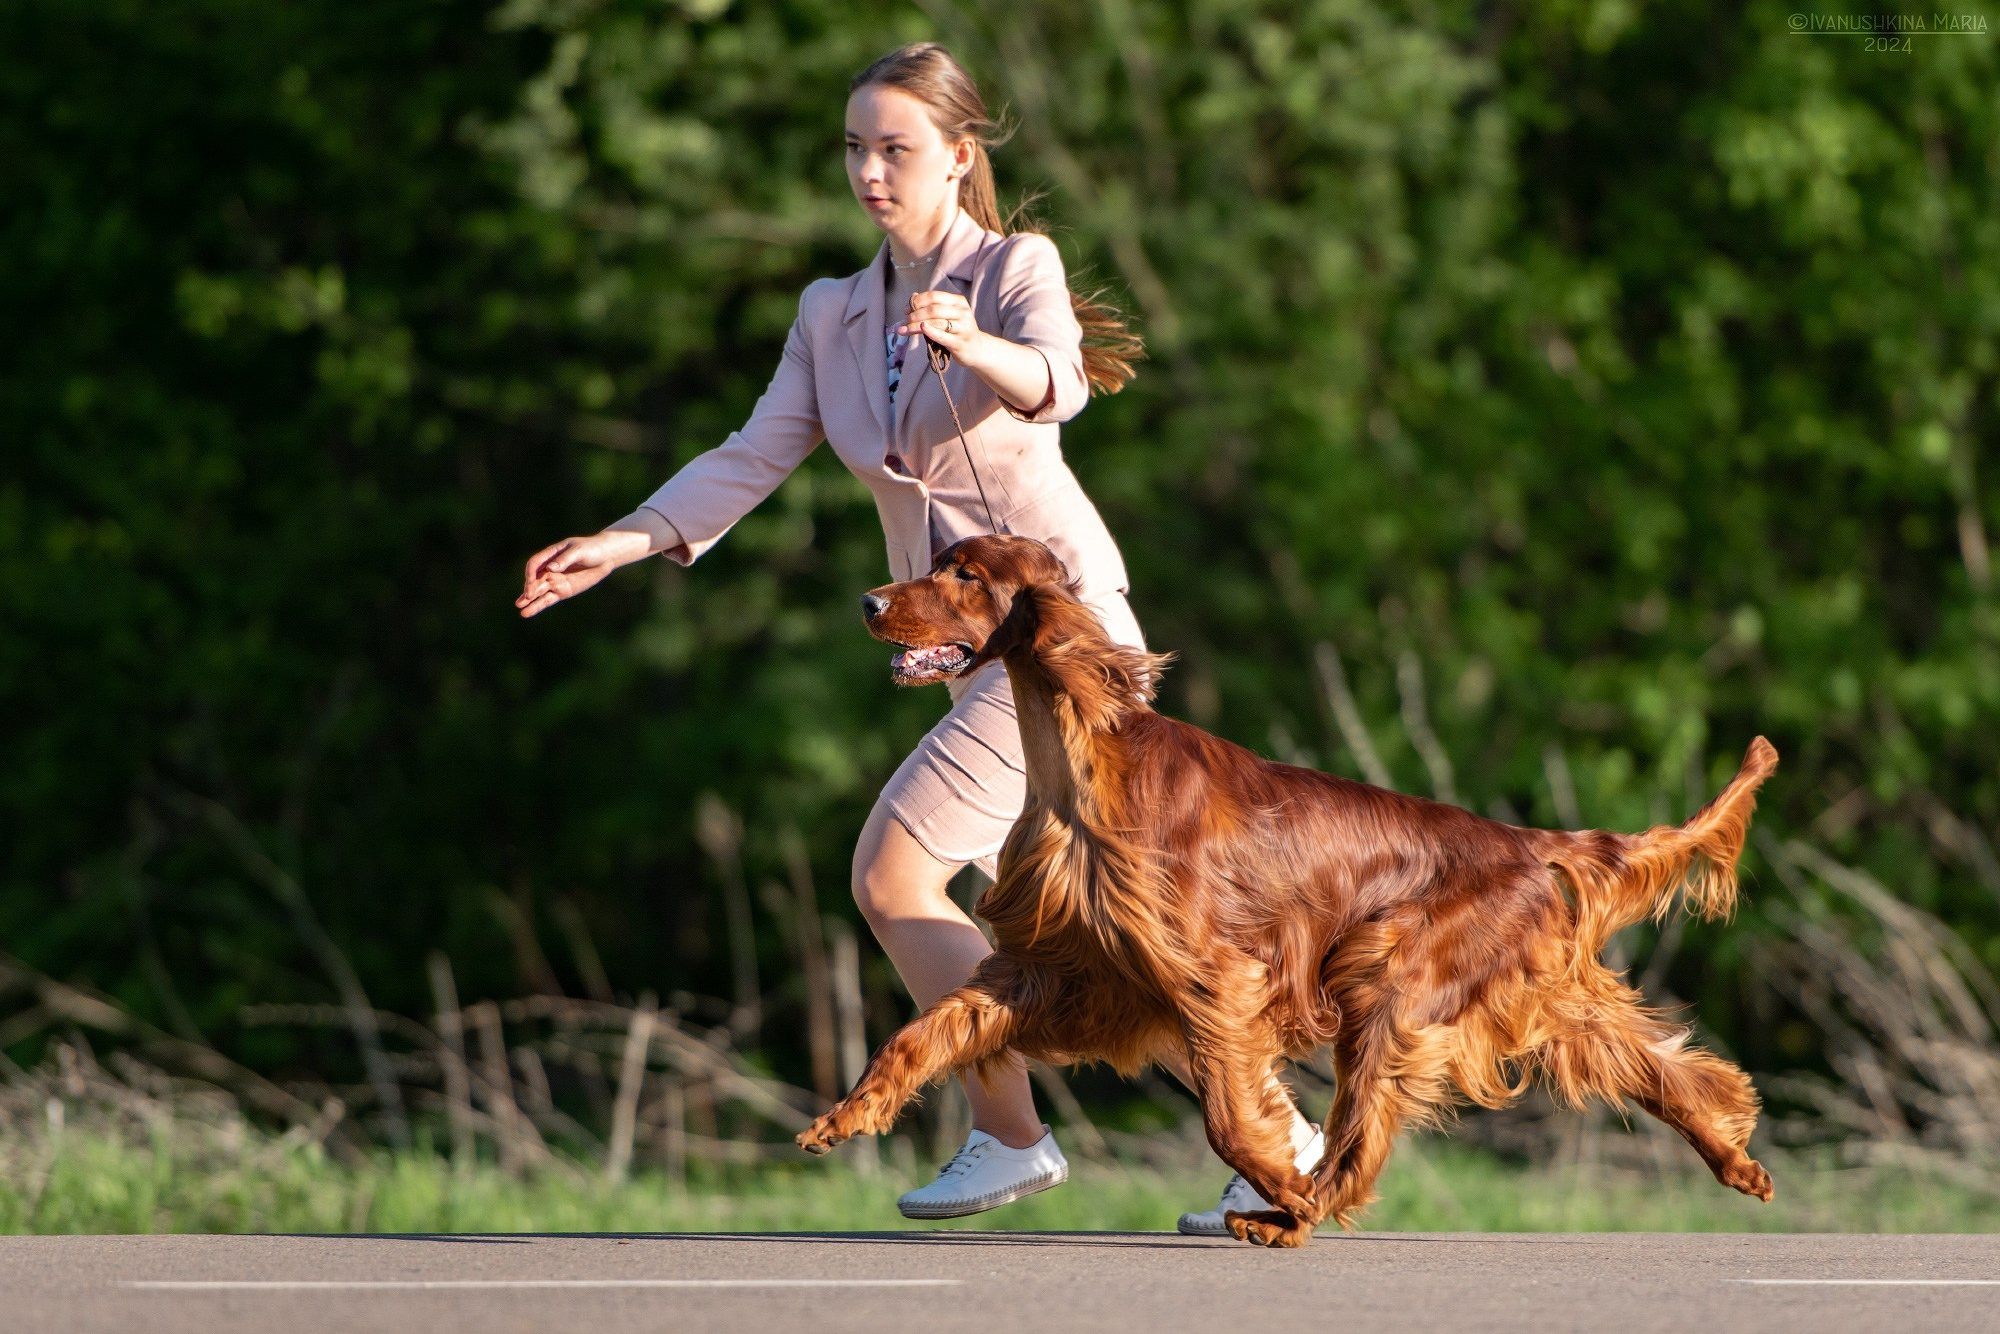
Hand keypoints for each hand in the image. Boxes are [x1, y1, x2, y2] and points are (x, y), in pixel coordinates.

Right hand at [515, 529, 650, 617]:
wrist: (606, 557)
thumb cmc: (592, 549)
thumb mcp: (580, 551)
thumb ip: (565, 559)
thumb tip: (550, 568)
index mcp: (551, 554)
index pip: (535, 563)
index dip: (531, 572)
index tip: (531, 580)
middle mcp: (550, 569)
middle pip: (535, 579)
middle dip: (530, 588)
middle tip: (527, 596)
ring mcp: (555, 581)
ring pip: (538, 591)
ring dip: (528, 599)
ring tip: (519, 607)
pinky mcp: (562, 591)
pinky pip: (548, 599)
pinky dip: (538, 606)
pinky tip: (528, 612)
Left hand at [900, 290, 980, 358]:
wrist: (977, 349)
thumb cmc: (957, 331)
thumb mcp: (948, 316)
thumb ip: (932, 307)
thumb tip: (911, 301)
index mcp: (958, 301)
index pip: (934, 296)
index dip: (917, 301)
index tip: (906, 309)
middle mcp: (962, 312)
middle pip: (933, 309)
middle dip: (915, 315)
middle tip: (905, 321)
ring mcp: (963, 328)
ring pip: (935, 322)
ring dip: (916, 325)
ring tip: (904, 330)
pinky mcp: (960, 343)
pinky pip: (942, 336)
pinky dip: (930, 332)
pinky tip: (921, 329)